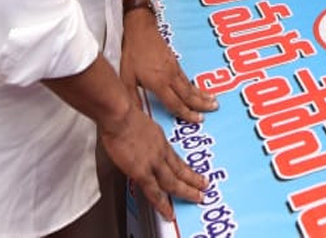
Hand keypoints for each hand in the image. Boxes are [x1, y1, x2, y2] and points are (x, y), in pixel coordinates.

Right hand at [99, 97, 207, 221]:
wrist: (120, 115)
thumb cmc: (124, 113)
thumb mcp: (140, 120)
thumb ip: (142, 131)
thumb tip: (138, 133)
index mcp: (159, 139)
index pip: (176, 158)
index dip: (186, 168)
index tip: (194, 174)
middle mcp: (160, 151)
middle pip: (180, 170)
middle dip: (194, 180)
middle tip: (205, 187)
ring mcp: (153, 162)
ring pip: (174, 182)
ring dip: (187, 191)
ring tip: (198, 198)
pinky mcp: (142, 171)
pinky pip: (154, 192)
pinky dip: (163, 204)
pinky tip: (169, 212)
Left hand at [121, 8, 217, 122]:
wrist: (142, 30)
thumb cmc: (133, 53)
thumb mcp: (126, 77)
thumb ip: (132, 97)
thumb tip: (133, 114)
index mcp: (159, 83)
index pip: (175, 103)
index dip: (187, 114)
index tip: (198, 120)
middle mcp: (170, 77)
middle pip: (189, 94)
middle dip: (202, 104)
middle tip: (214, 109)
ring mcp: (175, 68)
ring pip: (191, 86)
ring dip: (203, 95)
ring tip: (214, 100)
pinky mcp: (175, 62)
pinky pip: (188, 79)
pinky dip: (196, 86)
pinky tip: (198, 89)